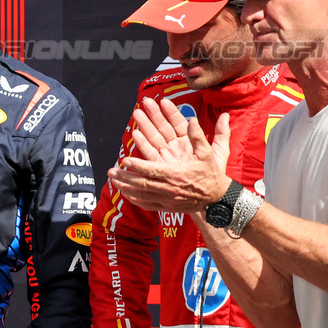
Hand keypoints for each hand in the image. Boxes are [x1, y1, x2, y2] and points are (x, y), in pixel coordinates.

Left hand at [107, 98, 231, 212]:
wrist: (217, 199)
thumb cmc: (211, 174)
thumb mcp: (208, 154)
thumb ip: (198, 137)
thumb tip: (192, 119)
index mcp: (177, 174)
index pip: (153, 169)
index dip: (138, 165)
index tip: (125, 160)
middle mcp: (169, 189)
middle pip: (142, 183)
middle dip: (125, 177)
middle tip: (110, 171)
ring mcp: (167, 199)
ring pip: (142, 194)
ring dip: (126, 188)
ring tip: (113, 181)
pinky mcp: (167, 207)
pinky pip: (147, 204)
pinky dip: (135, 199)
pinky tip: (125, 194)